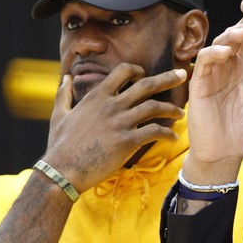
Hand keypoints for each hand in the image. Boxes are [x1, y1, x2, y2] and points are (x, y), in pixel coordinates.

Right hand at [43, 63, 186, 191]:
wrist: (62, 171)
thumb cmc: (60, 145)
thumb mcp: (59, 115)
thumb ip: (64, 94)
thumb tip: (65, 78)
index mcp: (97, 96)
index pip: (123, 71)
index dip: (137, 71)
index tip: (146, 75)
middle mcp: (111, 105)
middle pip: (146, 85)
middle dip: (168, 78)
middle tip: (182, 75)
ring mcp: (120, 123)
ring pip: (155, 107)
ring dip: (171, 108)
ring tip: (181, 113)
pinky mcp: (127, 142)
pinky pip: (155, 132)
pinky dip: (167, 133)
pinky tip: (173, 137)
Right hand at [184, 15, 242, 183]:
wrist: (224, 156)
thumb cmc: (241, 135)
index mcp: (241, 75)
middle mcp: (226, 72)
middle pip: (231, 39)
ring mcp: (211, 77)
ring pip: (217, 45)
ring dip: (230, 35)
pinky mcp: (199, 85)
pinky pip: (204, 62)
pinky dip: (214, 52)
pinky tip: (228, 51)